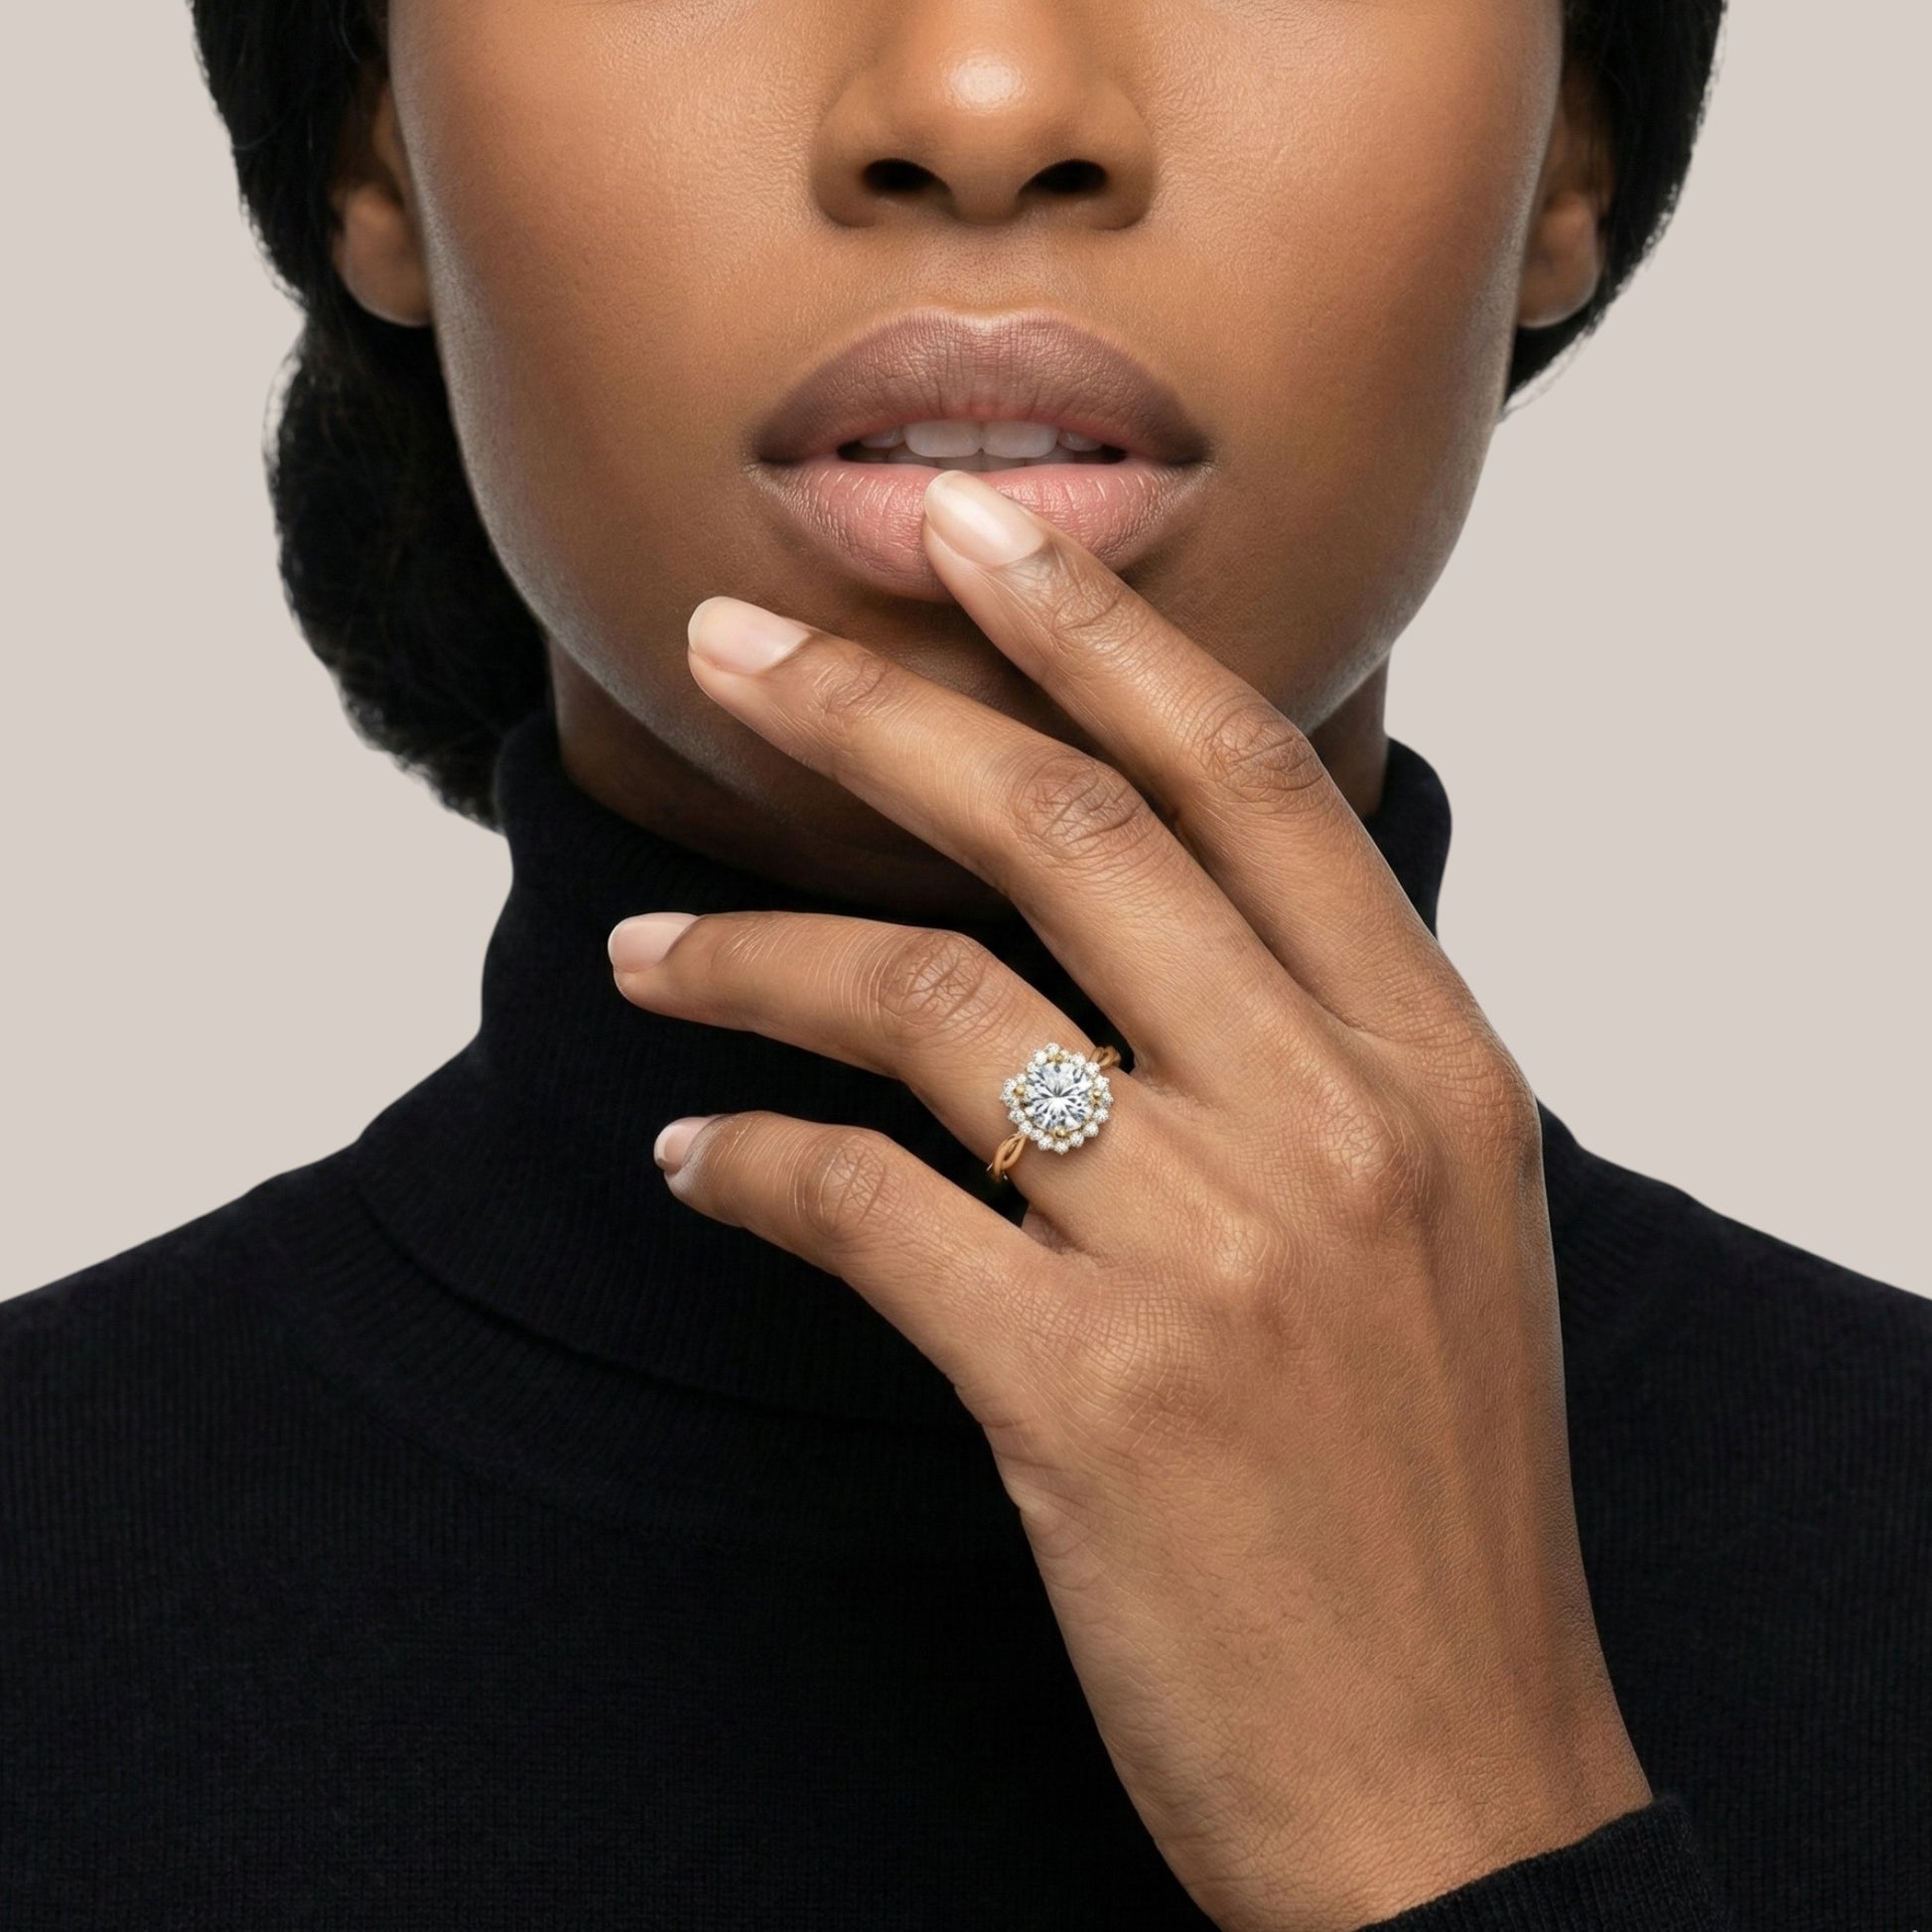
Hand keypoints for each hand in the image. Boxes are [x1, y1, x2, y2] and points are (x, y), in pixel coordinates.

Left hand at [608, 468, 1652, 1931]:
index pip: (1246, 778)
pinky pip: (863, 1204)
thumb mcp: (1440, 1231)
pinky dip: (750, 1166)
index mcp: (1433, 1067)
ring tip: (647, 952)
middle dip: (876, 712)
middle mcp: (1333, 1123)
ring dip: (757, 958)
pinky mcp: (1085, 1390)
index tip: (970, 530)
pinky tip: (697, 1166)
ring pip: (931, 1005)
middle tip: (733, 650)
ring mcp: (1212, 1252)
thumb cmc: (1432, 1497)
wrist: (1449, 1779)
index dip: (1096, 630)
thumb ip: (1317, 1058)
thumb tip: (1145, 928)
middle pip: (1065, 835)